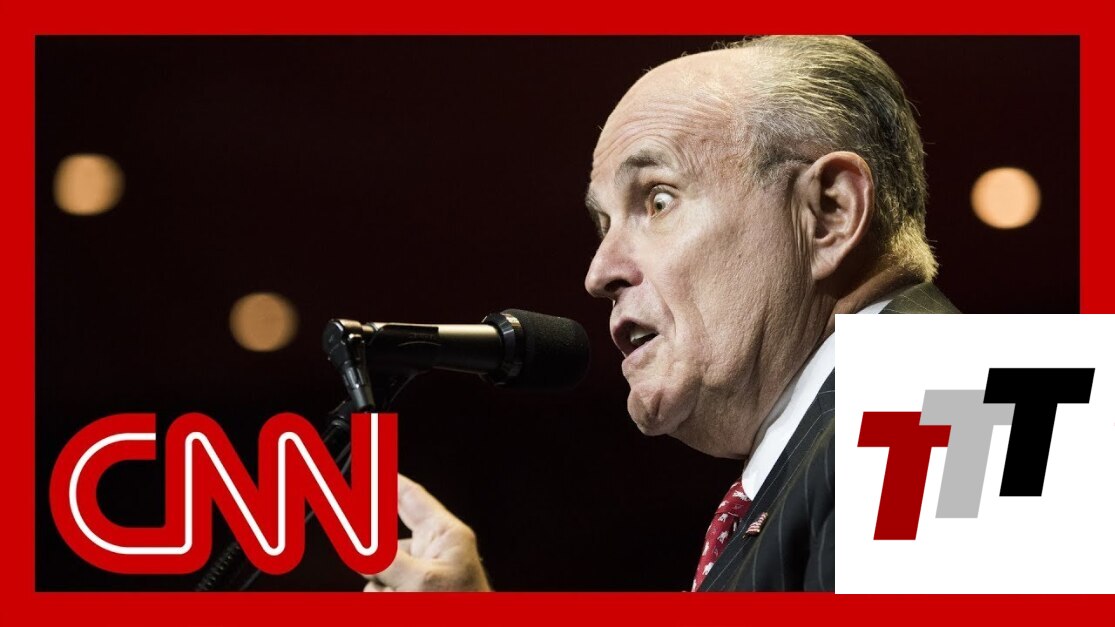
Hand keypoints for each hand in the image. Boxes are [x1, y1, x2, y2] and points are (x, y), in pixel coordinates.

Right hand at [362, 473, 491, 591]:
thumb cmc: (465, 610)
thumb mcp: (421, 582)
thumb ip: (385, 559)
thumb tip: (358, 541)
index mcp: (445, 535)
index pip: (409, 498)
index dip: (385, 482)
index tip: (362, 469)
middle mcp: (434, 553)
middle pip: (386, 541)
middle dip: (376, 557)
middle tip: (381, 569)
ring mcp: (423, 577)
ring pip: (379, 573)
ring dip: (382, 589)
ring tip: (404, 599)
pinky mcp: (414, 597)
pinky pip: (382, 592)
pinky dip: (384, 599)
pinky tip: (400, 604)